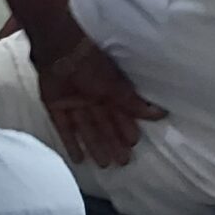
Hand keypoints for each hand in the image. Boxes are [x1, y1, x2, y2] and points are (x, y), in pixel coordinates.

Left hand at [34, 36, 164, 167]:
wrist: (58, 48)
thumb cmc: (90, 63)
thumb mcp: (115, 86)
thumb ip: (133, 103)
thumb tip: (160, 113)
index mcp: (107, 88)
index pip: (119, 112)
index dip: (126, 128)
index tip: (134, 144)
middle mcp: (91, 96)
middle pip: (103, 124)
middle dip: (112, 142)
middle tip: (123, 162)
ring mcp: (72, 102)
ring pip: (86, 129)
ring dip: (95, 146)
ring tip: (104, 165)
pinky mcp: (54, 105)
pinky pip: (64, 127)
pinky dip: (71, 143)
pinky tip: (78, 159)